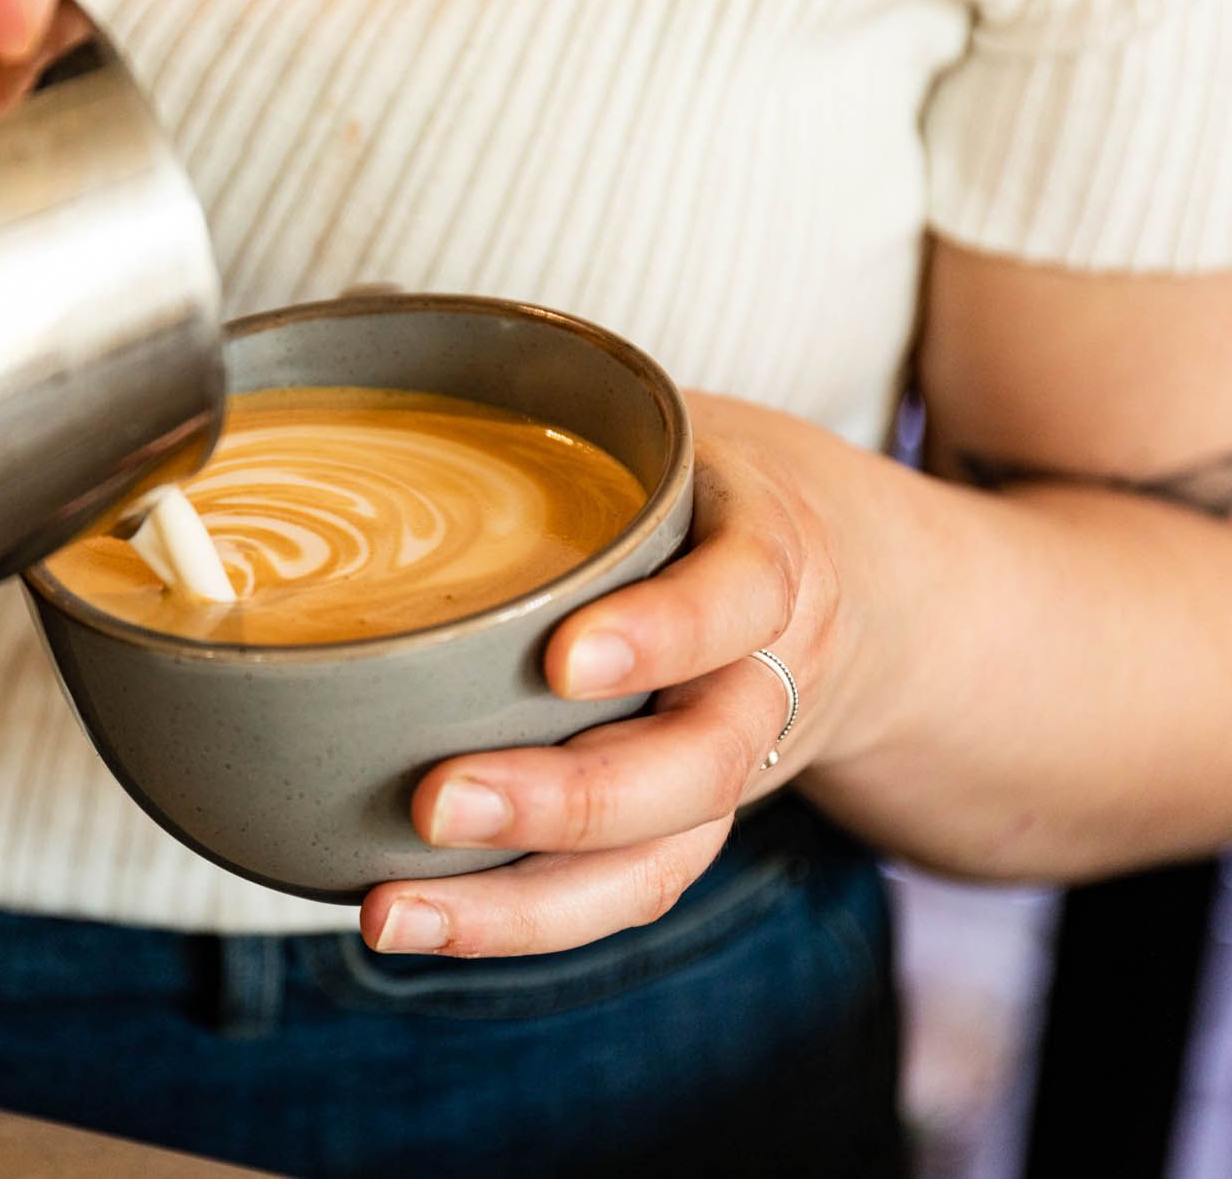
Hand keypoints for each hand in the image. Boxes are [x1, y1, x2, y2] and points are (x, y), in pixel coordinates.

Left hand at [362, 395, 895, 957]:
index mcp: (767, 554)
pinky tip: (409, 921)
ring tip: (389, 910)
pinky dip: (517, 921)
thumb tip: (365, 310)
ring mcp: (727, 770)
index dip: (666, 633)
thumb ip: (545, 390)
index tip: (566, 657)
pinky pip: (618, 897)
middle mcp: (762, 679)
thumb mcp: (677, 426)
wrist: (866, 597)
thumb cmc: (727, 501)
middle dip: (569, 799)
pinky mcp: (684, 831)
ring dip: (523, 903)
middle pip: (700, 766)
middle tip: (433, 801)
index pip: (745, 595)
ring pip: (658, 860)